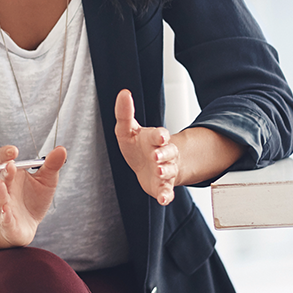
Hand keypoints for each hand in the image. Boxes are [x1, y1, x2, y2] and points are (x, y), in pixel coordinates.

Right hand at [0, 145, 66, 246]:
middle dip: (4, 171)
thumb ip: (51, 165)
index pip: (0, 160)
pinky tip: (6, 210)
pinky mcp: (7, 223)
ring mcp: (3, 205)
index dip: (3, 154)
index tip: (13, 150)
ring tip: (0, 185)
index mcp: (11, 174)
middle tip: (11, 165)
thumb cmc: (34, 199)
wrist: (28, 224)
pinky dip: (4, 215)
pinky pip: (3, 218)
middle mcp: (5, 188)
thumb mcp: (47, 180)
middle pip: (0, 176)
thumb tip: (61, 149)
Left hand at [114, 89, 178, 204]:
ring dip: (165, 171)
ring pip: (169, 171)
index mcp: (154, 139)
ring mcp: (164, 170)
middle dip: (164, 153)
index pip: (159, 135)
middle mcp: (163, 154)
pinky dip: (166, 195)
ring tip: (159, 171)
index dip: (160, 135)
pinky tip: (163, 199)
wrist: (147, 166)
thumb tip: (123, 93)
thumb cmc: (137, 146)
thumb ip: (124, 113)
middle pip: (168, 152)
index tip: (160, 136)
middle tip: (157, 156)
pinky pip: (167, 191)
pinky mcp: (162, 186)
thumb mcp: (127, 129)